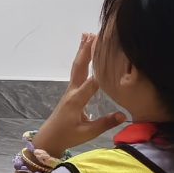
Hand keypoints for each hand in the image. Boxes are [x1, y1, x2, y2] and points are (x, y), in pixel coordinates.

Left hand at [35, 32, 119, 157]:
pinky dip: (82, 60)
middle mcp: (73, 91)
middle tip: (94, 35)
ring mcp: (71, 89)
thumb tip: (124, 115)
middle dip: (87, 51)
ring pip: (77, 67)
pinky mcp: (71, 91)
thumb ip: (105, 123)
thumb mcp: (88, 132)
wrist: (49, 138)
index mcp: (76, 100)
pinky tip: (84, 53)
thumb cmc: (68, 135)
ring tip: (87, 35)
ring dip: (83, 51)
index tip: (110, 56)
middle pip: (80, 67)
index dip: (101, 70)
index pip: (91, 83)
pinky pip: (77, 71)